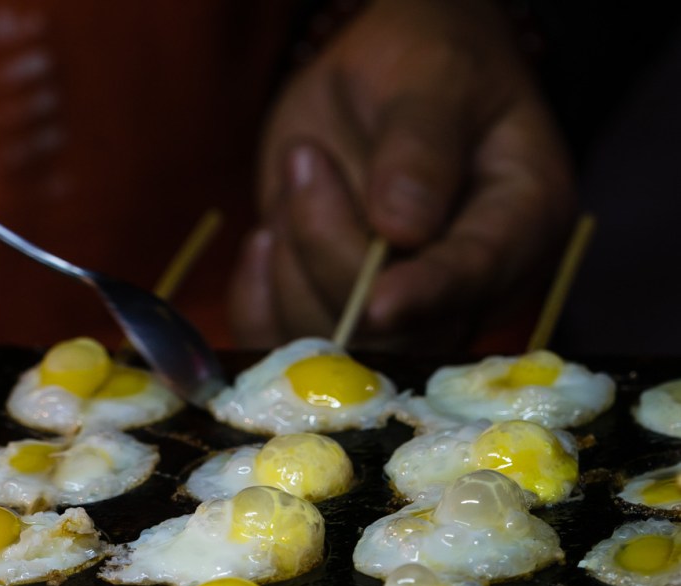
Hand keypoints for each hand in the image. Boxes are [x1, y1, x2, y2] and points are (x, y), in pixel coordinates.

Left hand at [229, 0, 574, 350]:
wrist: (380, 77)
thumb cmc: (427, 63)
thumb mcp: (434, 74)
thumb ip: (422, 146)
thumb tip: (403, 228)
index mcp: (520, 223)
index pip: (474, 277)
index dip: (425, 295)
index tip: (377, 301)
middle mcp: (463, 284)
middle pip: (393, 326)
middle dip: (330, 250)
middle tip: (306, 157)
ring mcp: (396, 307)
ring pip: (326, 332)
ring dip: (292, 256)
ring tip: (301, 165)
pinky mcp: (331, 307)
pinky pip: (278, 334)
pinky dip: (255, 294)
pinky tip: (266, 236)